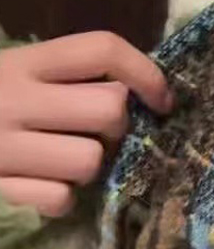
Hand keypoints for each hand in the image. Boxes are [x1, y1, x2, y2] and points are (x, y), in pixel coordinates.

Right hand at [0, 32, 172, 216]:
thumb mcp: (13, 74)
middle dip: (116, 126)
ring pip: (91, 160)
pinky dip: (57, 197)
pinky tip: (38, 185)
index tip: (163, 100)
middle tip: (95, 132)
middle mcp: (12, 97)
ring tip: (62, 161)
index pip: (102, 49)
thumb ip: (64, 76)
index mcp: (22, 62)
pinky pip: (59, 198)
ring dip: (88, 166)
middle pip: (110, 109)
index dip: (146, 72)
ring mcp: (1, 145)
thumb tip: (138, 91)